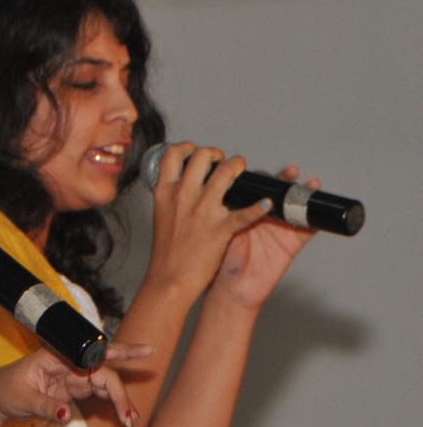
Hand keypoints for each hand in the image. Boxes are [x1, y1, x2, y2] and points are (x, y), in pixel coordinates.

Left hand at [0, 348, 140, 426]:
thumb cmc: (6, 391)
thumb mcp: (24, 400)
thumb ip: (47, 407)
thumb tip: (66, 416)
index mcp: (57, 356)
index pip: (91, 354)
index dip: (116, 353)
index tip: (138, 355)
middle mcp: (69, 362)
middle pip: (104, 369)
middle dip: (122, 386)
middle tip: (132, 411)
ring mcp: (73, 375)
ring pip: (105, 381)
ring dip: (120, 398)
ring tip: (131, 419)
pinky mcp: (74, 388)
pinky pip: (99, 392)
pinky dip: (112, 403)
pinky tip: (124, 415)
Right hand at [144, 142, 271, 302]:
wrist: (169, 279)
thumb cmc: (165, 253)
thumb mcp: (161, 216)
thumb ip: (171, 198)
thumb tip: (179, 186)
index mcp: (164, 192)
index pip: (172, 154)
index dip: (186, 147)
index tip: (194, 151)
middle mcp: (183, 196)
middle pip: (202, 156)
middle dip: (217, 154)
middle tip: (223, 161)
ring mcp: (203, 210)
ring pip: (227, 173)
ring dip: (238, 166)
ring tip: (242, 170)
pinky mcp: (220, 228)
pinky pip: (245, 212)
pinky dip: (259, 207)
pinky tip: (266, 203)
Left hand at [209, 166, 317, 309]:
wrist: (233, 289)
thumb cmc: (222, 261)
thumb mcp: (223, 234)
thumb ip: (230, 217)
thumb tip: (232, 195)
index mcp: (244, 211)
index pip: (255, 188)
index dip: (260, 178)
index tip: (265, 171)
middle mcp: (264, 216)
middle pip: (278, 193)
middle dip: (285, 180)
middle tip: (291, 171)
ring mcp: (280, 228)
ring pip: (296, 207)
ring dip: (305, 194)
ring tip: (311, 183)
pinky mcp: (293, 243)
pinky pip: (309, 228)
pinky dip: (317, 217)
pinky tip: (321, 208)